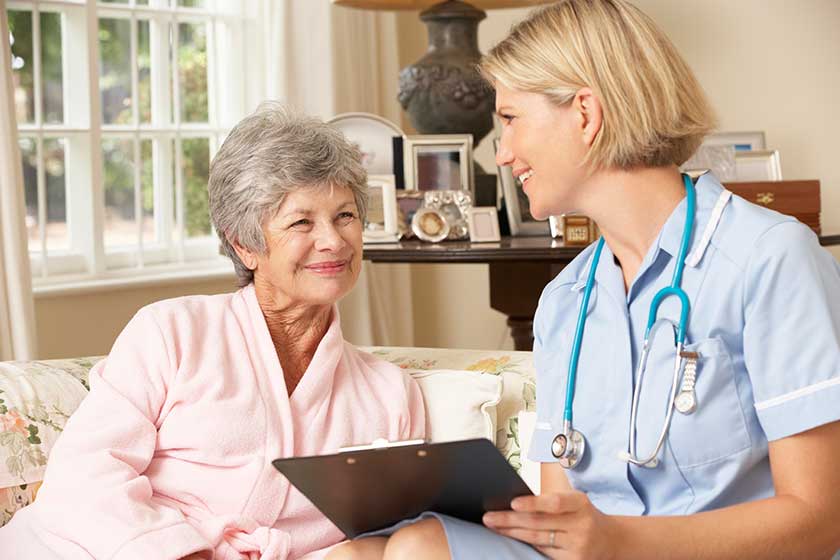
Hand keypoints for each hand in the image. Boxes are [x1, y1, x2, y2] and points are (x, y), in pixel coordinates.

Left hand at [483, 491, 618, 559]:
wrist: (610, 540)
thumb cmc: (582, 516)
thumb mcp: (574, 502)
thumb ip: (550, 502)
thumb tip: (514, 503)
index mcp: (580, 503)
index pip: (554, 502)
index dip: (533, 503)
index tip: (512, 503)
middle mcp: (581, 525)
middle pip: (539, 523)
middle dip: (510, 520)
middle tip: (488, 516)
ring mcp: (578, 546)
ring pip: (538, 539)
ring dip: (512, 533)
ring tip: (494, 526)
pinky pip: (544, 553)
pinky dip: (527, 545)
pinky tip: (513, 539)